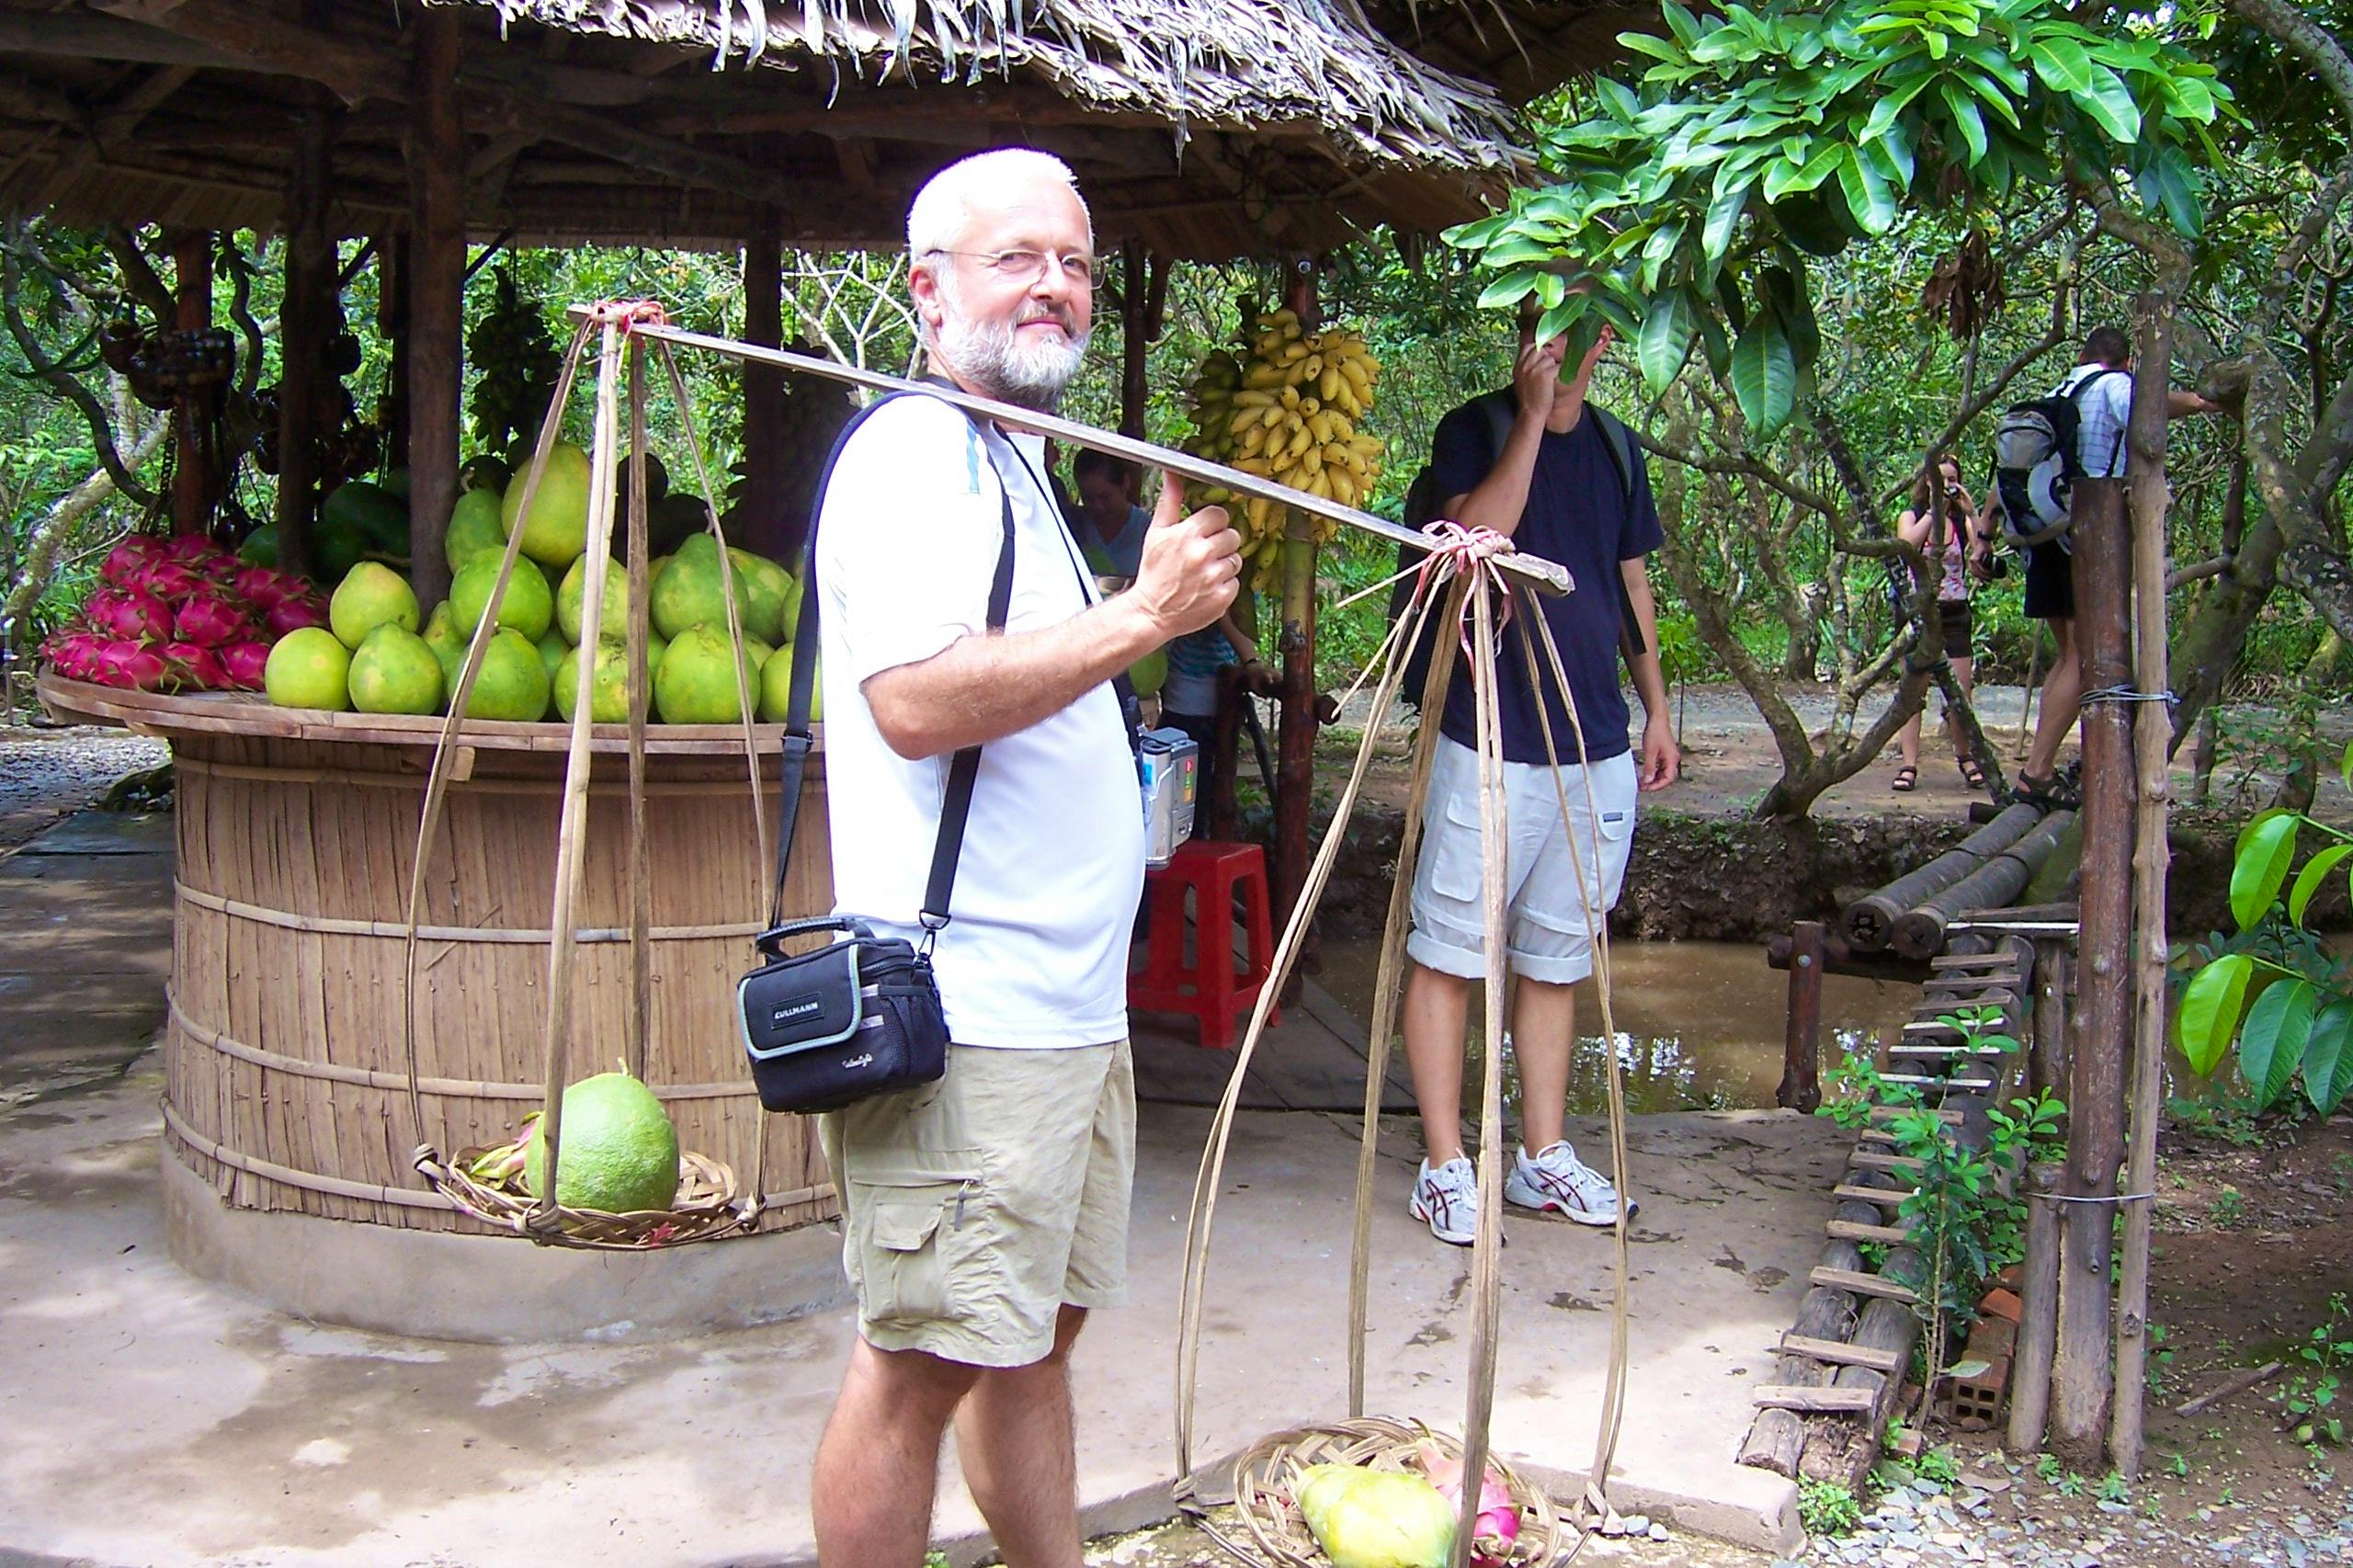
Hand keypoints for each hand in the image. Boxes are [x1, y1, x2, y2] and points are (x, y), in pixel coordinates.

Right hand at [1128, 472, 1239, 638]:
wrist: (1151, 613)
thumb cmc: (1153, 573)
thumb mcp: (1156, 533)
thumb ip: (1170, 502)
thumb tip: (1172, 474)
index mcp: (1187, 535)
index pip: (1219, 515)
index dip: (1213, 523)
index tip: (1206, 532)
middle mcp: (1202, 555)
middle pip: (1232, 536)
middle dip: (1221, 543)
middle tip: (1205, 554)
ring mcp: (1214, 578)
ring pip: (1236, 560)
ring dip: (1224, 564)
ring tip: (1204, 572)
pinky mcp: (1222, 598)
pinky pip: (1236, 582)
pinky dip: (1224, 585)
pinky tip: (1207, 587)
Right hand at [1512, 331, 1565, 424]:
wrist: (1531, 413)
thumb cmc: (1528, 399)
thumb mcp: (1520, 380)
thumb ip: (1525, 367)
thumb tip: (1537, 355)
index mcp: (1518, 366)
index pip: (1529, 346)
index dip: (1538, 350)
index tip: (1541, 360)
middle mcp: (1525, 366)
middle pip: (1541, 350)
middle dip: (1546, 358)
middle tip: (1546, 372)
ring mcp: (1534, 370)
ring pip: (1550, 359)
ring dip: (1552, 367)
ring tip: (1549, 380)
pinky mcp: (1545, 375)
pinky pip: (1557, 367)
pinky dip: (1558, 374)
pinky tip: (1554, 382)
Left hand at [1638, 713, 1680, 791]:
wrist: (1657, 719)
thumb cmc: (1655, 732)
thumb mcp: (1650, 752)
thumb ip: (1649, 767)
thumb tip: (1647, 781)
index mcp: (1672, 759)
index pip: (1668, 779)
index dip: (1657, 786)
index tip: (1647, 788)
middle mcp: (1673, 759)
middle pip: (1666, 778)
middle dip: (1655, 784)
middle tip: (1642, 787)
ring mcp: (1669, 757)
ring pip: (1663, 773)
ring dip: (1654, 779)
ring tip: (1642, 782)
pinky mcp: (1665, 754)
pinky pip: (1661, 767)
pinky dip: (1654, 772)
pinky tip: (1645, 773)